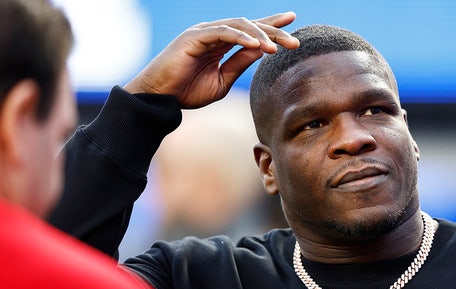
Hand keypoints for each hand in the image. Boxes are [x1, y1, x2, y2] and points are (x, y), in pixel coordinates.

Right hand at [124, 12, 298, 107]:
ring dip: (260, 35)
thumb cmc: (187, 91)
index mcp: (221, 43)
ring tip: (278, 48)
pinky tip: (256, 44)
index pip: (250, 30)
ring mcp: (203, 32)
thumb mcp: (222, 80)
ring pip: (239, 25)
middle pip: (250, 25)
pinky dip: (240, 37)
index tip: (293, 23)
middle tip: (295, 42)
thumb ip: (240, 64)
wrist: (159, 98)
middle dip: (274, 31)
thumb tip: (261, 51)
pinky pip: (222, 32)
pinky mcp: (194, 36)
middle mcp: (214, 33)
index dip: (271, 26)